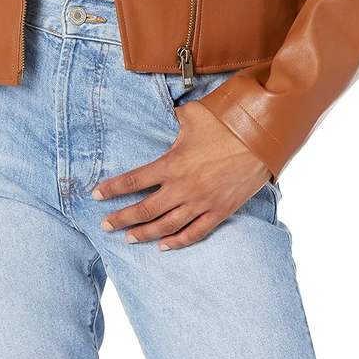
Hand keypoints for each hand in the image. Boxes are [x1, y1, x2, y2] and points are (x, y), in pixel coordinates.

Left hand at [93, 99, 270, 249]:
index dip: (112, 189)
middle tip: (105, 225)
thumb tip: (170, 112)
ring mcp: (201, 202)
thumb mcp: (194, 114)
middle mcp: (183, 188)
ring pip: (166, 226)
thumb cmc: (227, 122)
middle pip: (144, 210)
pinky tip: (165, 246)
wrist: (261, 138)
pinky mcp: (220, 211)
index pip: (134, 180)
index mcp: (172, 164)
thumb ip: (176, 117)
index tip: (96, 196)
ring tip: (129, 238)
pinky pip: (195, 232)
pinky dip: (178, 242)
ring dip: (145, 234)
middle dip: (121, 218)